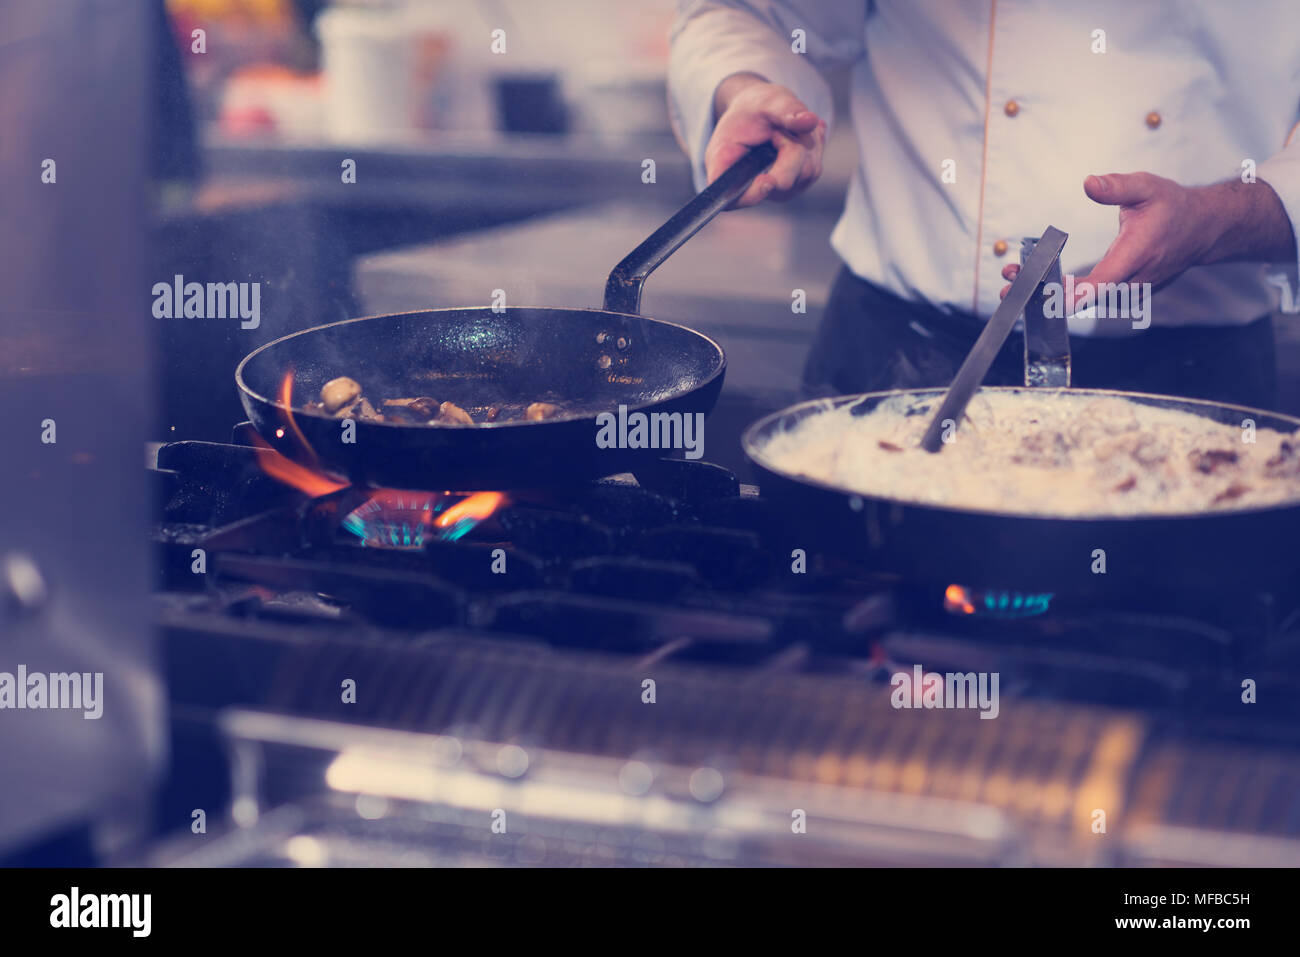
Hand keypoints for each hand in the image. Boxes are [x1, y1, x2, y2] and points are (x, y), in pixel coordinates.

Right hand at [706, 73, 825, 207]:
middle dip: (792, 149)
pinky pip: (813, 172)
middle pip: (782, 182)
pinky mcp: (790, 188)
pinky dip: (813, 148)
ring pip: (804, 175)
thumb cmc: (756, 107)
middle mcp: (746, 185)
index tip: (768, 181)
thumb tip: (809, 121)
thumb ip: (786, 110)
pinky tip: (800, 134)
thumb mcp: (768, 99)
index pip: (731, 198)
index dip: (751, 195)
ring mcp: (771, 191)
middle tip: (782, 127)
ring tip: (790, 128)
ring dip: (805, 146)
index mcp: (723, 164)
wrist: (760, 111)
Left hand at [999, 172, 1296, 305]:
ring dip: (1050, 293)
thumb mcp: (1147, 187)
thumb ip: (1117, 186)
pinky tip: (1039, 282)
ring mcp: (1132, 291)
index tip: (1043, 293)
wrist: (1203, 228)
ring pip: (1086, 301)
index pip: (1103, 282)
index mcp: (1138, 254)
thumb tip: (1089, 182)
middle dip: (1046, 291)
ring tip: (1015, 279)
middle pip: (1086, 297)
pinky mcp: (1128, 294)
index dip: (1073, 292)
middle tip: (1011, 281)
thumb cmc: (1173, 206)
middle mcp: (1135, 280)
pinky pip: (1093, 298)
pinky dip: (1065, 293)